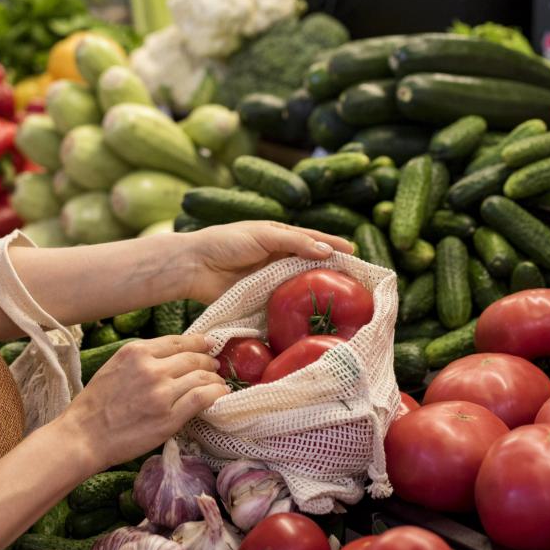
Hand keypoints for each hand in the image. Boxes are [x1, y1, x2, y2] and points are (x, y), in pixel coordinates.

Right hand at [60, 335, 227, 469]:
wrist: (84, 436)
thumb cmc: (95, 405)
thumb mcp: (115, 367)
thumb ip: (142, 359)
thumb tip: (173, 356)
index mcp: (136, 352)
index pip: (178, 341)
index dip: (199, 342)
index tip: (208, 344)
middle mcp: (151, 368)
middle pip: (194, 358)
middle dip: (209, 361)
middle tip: (215, 366)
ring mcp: (162, 393)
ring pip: (202, 377)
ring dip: (215, 379)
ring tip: (218, 383)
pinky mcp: (169, 417)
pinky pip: (202, 398)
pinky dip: (216, 394)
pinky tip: (220, 395)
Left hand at [184, 221, 354, 303]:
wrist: (195, 266)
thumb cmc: (226, 242)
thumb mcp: (264, 235)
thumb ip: (295, 242)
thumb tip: (327, 251)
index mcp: (279, 236)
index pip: (313, 240)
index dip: (333, 246)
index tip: (354, 253)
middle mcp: (278, 258)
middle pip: (310, 264)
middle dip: (331, 271)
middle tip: (354, 281)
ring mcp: (270, 279)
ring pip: (300, 284)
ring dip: (317, 290)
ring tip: (341, 299)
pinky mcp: (261, 298)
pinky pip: (285, 302)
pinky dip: (298, 306)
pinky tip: (313, 314)